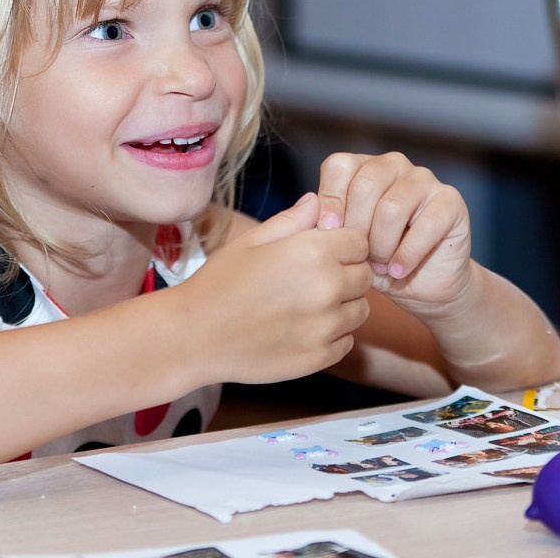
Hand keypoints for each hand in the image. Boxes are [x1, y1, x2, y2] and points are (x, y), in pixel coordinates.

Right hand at [188, 193, 371, 383]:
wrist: (194, 335)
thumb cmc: (219, 283)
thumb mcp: (252, 241)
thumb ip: (292, 220)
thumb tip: (318, 202)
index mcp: (314, 252)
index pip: (360, 242)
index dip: (343, 245)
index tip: (323, 253)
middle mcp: (327, 288)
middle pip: (365, 276)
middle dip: (347, 274)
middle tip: (312, 280)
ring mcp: (326, 327)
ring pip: (361, 310)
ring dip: (343, 306)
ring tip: (306, 305)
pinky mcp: (319, 357)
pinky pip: (346, 341)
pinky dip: (332, 335)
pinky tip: (301, 329)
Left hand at [315, 152, 473, 313]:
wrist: (421, 285)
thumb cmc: (377, 261)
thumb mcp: (343, 243)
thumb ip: (327, 223)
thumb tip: (311, 206)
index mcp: (363, 167)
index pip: (339, 166)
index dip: (331, 200)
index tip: (328, 232)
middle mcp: (394, 165)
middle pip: (365, 186)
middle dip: (357, 230)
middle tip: (360, 257)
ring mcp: (425, 180)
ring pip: (392, 208)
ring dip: (382, 246)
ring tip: (381, 265)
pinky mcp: (450, 202)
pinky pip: (424, 226)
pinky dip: (406, 255)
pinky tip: (399, 269)